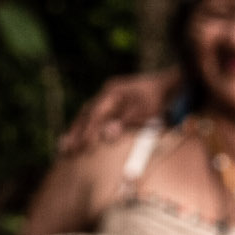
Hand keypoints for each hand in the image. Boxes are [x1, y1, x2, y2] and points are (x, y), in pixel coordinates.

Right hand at [59, 68, 177, 154]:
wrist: (168, 84)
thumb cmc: (158, 99)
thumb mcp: (145, 111)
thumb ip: (125, 122)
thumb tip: (106, 135)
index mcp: (112, 92)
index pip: (95, 114)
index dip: (88, 131)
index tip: (83, 147)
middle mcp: (106, 91)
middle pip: (85, 112)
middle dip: (75, 131)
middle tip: (65, 149)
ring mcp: (108, 95)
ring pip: (87, 113)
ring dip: (77, 129)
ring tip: (66, 146)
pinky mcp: (111, 101)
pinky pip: (94, 114)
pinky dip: (87, 126)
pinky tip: (80, 138)